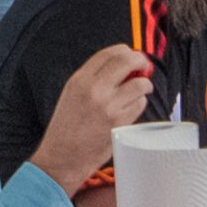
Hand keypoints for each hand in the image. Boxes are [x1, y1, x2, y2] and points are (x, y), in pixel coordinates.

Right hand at [30, 44, 153, 192]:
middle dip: (140, 61)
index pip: (109, 53)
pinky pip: (140, 104)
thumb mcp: (71, 94)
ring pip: (139, 84)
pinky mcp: (120, 123)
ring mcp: (109, 106)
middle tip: (143, 65)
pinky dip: (139, 103)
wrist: (62, 156)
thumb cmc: (66, 127)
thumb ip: (92, 78)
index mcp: (80, 80)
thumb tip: (121, 66)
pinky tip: (132, 107)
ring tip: (141, 89)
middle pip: (127, 61)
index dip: (125, 51)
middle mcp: (94, 89)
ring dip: (144, 84)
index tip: (130, 55)